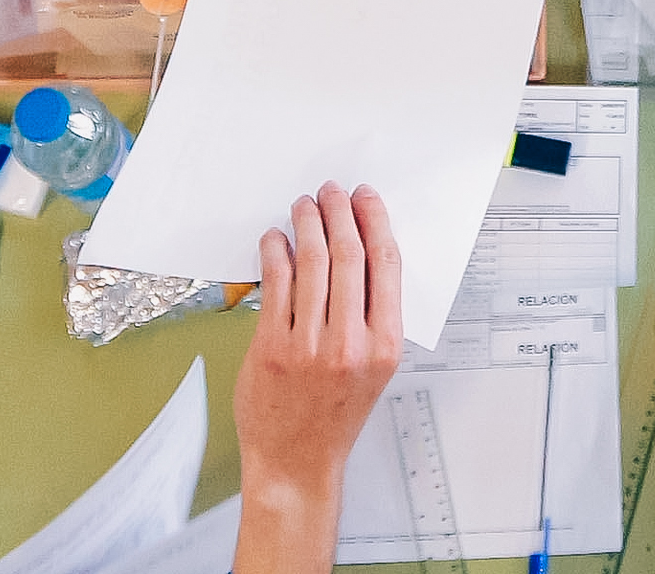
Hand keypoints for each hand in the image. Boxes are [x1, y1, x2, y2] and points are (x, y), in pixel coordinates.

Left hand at [233, 184, 405, 498]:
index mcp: (384, 345)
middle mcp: (350, 343)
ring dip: (306, 225)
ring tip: (303, 207)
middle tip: (331, 192)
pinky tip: (275, 241)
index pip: (384, 265)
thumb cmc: (335, 418)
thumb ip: (372, 318)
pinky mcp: (270, 348)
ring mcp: (308, 345)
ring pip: (310, 264)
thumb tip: (357, 257)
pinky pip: (275, 286)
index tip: (366, 199)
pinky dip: (275, 254)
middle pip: (348, 256)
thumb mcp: (375, 370)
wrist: (297, 463)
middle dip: (339, 213)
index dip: (375, 222)